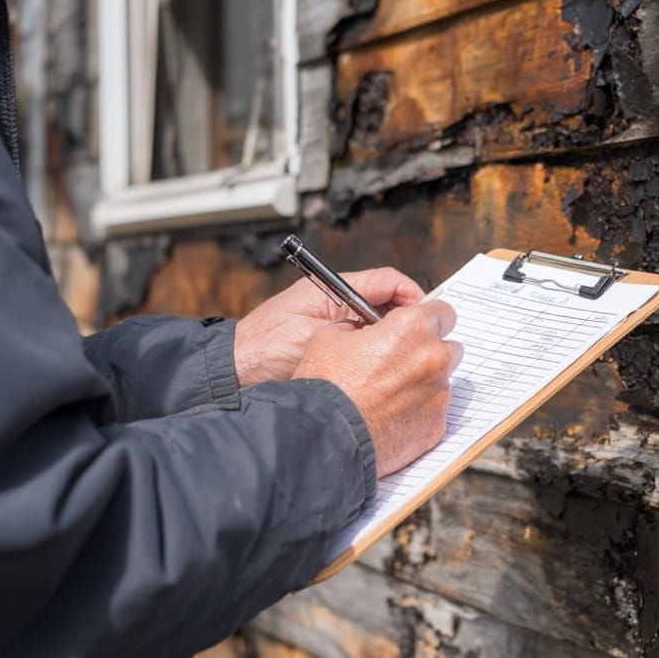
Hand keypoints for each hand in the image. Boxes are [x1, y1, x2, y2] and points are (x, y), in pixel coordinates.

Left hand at [233, 267, 425, 386]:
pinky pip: (365, 353)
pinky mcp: (332, 354)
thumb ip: (353, 328)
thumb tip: (392, 329)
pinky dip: (378, 362)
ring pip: (379, 332)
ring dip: (394, 344)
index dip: (413, 295)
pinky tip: (385, 378)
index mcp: (334, 291)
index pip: (387, 281)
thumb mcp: (312, 334)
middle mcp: (338, 306)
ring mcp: (336, 330)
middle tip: (426, 342)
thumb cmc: (263, 350)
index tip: (428, 315)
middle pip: (388, 306)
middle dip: (409, 322)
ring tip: (408, 362)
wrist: (230, 376)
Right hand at [294, 301, 461, 475]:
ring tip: (391, 394)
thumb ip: (361, 326)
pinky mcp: (436, 426)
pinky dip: (420, 411)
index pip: (443, 311)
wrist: (327, 434)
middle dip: (430, 352)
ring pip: (442, 381)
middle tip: (403, 361)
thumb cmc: (327, 387)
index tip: (419, 327)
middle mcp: (433, 359)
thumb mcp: (331, 335)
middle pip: (450, 347)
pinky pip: (435, 411)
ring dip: (424, 382)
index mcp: (411, 329)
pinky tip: (392, 415)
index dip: (429, 319)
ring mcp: (438, 395)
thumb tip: (367, 330)